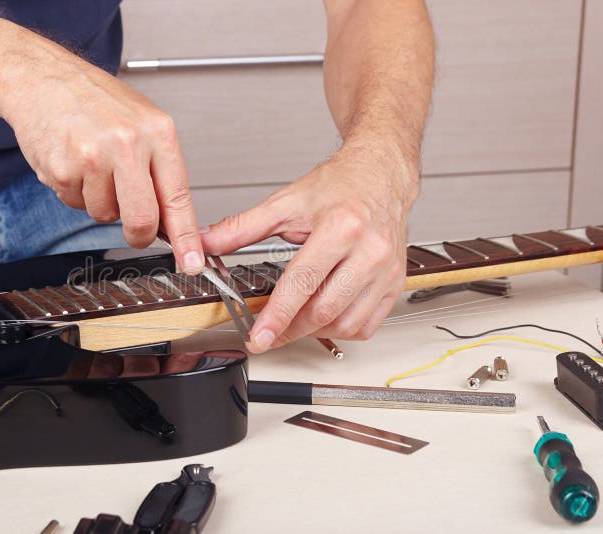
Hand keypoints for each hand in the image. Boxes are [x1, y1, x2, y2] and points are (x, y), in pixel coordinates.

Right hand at [0, 56, 203, 272]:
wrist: (41, 78)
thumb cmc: (95, 101)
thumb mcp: (143, 123)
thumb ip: (160, 170)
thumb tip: (173, 221)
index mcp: (157, 132)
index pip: (178, 197)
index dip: (186, 238)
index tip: (191, 262)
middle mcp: (127, 144)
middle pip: (142, 220)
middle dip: (139, 233)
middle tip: (134, 226)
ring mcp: (92, 158)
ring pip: (105, 216)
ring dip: (101, 202)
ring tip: (93, 166)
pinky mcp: (62, 170)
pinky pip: (76, 205)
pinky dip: (76, 192)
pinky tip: (73, 162)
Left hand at [201, 136, 418, 351]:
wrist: (380, 176)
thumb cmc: (339, 187)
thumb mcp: (286, 202)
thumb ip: (242, 227)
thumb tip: (207, 243)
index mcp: (341, 227)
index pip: (302, 282)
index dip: (277, 316)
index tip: (259, 336)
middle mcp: (369, 251)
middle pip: (324, 309)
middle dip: (290, 330)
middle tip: (268, 336)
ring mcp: (386, 270)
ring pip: (347, 323)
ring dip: (314, 332)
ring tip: (293, 323)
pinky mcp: (395, 283)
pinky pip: (368, 324)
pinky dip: (342, 329)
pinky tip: (324, 317)